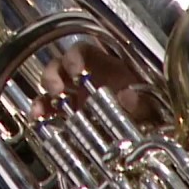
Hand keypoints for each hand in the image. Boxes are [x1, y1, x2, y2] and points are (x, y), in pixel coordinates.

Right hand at [35, 38, 152, 120]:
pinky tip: (37, 118)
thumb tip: (127, 96)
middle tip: (56, 90)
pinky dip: (41, 111)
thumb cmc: (148, 111)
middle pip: (60, 65)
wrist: (144, 136)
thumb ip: (142, 102)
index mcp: (105, 67)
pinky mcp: (69, 114)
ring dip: (44, 94)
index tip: (75, 71)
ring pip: (51, 85)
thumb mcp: (151, 106)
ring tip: (43, 108)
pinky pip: (48, 108)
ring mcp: (76, 95)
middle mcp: (87, 78)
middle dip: (53, 74)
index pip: (83, 51)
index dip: (75, 57)